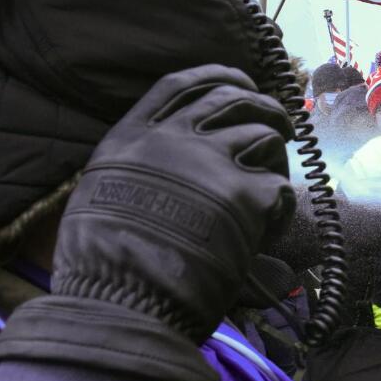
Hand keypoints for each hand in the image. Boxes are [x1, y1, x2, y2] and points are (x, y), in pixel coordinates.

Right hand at [52, 64, 295, 340]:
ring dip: (277, 156)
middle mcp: (172, 138)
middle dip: (265, 105)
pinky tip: (268, 229)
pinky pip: (278, 187)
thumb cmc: (103, 268)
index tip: (240, 79)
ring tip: (274, 180)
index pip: (180, 84)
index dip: (216, 75)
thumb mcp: (99, 200)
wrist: (120, 304)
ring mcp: (210, 162)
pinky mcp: (243, 195)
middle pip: (232, 98)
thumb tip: (167, 171)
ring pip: (263, 135)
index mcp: (131, 137)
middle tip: (281, 125)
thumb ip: (135, 174)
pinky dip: (280, 207)